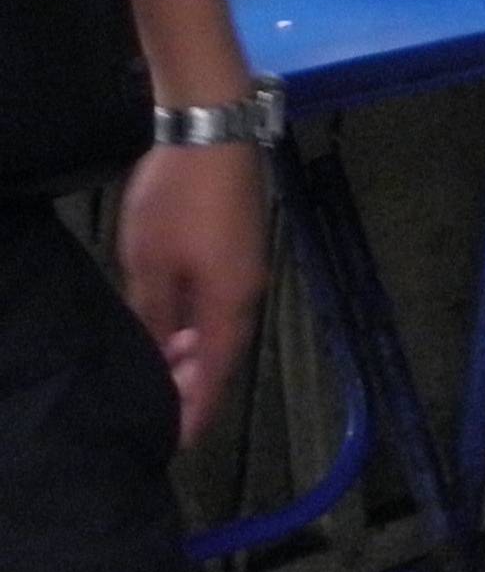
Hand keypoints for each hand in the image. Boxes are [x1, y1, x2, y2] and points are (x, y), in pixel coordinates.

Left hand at [115, 139, 267, 447]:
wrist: (214, 129)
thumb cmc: (177, 200)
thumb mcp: (147, 263)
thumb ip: (151, 315)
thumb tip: (155, 355)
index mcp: (228, 305)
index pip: (213, 376)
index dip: (194, 411)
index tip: (174, 442)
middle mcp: (248, 293)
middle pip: (223, 354)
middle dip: (192, 385)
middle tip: (158, 408)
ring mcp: (249, 267)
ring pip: (222, 328)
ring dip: (193, 353)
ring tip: (160, 366)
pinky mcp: (243, 246)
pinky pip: (222, 302)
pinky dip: (200, 324)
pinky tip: (174, 321)